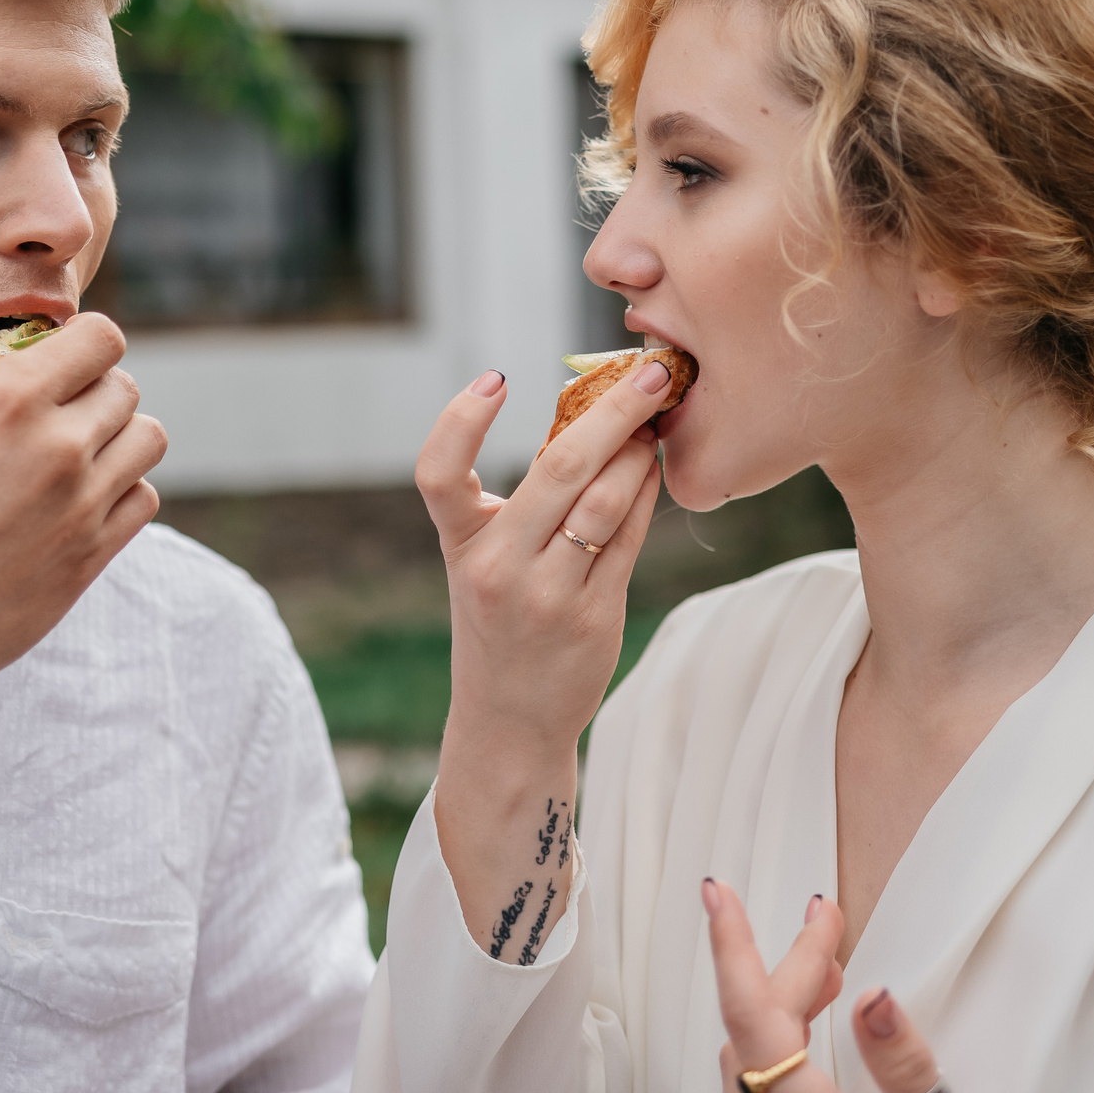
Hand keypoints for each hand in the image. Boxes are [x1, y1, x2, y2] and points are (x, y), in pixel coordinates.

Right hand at [0, 312, 165, 727]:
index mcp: (3, 398)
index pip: (101, 339)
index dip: (85, 345)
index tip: (63, 362)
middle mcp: (55, 445)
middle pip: (126, 389)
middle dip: (94, 391)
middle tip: (56, 414)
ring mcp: (80, 505)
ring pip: (148, 440)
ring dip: (118, 438)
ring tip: (77, 455)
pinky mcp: (89, 558)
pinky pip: (143, 500)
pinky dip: (122, 492)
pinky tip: (79, 502)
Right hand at [414, 361, 671, 949]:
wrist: (510, 719)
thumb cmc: (499, 620)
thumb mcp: (486, 560)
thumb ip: (523, 498)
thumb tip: (586, 416)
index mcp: (462, 545)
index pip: (438, 474)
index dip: (459, 421)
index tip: (496, 378)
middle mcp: (499, 568)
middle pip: (559, 469)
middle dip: (612, 412)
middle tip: (649, 373)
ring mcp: (548, 595)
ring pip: (606, 500)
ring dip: (639, 451)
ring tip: (656, 422)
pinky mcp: (594, 616)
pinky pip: (630, 536)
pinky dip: (646, 493)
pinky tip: (654, 468)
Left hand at [705, 881, 972, 1092]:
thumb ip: (904, 1070)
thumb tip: (879, 1002)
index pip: (750, 1011)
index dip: (733, 944)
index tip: (718, 895)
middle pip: (758, 1026)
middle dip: (794, 964)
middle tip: (824, 918)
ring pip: (752, 1055)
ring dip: (785, 1005)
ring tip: (825, 971)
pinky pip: (756, 1084)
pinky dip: (778, 1045)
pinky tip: (805, 1035)